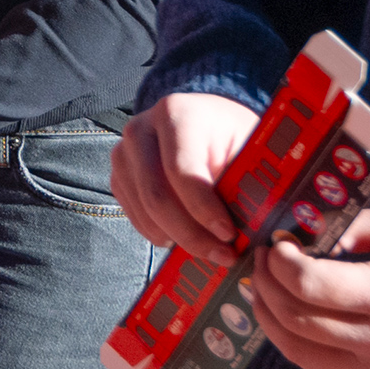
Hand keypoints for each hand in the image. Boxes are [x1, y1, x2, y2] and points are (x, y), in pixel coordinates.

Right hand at [113, 92, 257, 253]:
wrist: (203, 121)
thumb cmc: (229, 137)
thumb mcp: (246, 149)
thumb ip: (246, 183)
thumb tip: (250, 229)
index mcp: (175, 114)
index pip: (181, 170)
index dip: (203, 209)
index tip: (228, 234)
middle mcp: (140, 130)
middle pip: (156, 196)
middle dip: (191, 234)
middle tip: (222, 254)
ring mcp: (123, 155)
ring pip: (144, 213)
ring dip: (179, 239)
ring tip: (210, 247)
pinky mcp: (119, 177)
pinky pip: (135, 218)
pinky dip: (162, 234)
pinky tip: (187, 234)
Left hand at [248, 209, 369, 368]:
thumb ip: (350, 227)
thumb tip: (300, 234)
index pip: (308, 285)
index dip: (278, 263)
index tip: (274, 244)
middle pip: (295, 318)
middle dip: (266, 286)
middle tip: (262, 260)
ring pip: (298, 351)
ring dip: (270, 319)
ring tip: (263, 289)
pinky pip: (320, 367)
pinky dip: (293, 343)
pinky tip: (287, 317)